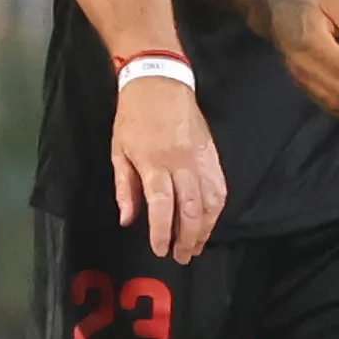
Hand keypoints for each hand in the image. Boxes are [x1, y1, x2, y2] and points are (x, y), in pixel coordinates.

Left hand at [112, 76, 227, 262]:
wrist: (159, 82)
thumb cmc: (133, 117)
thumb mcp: (118, 151)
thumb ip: (124, 188)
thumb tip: (128, 221)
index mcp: (153, 162)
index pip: (163, 206)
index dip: (163, 232)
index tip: (161, 250)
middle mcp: (181, 162)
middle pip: (191, 209)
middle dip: (188, 238)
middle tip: (182, 256)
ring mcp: (200, 157)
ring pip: (210, 201)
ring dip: (206, 227)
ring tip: (197, 244)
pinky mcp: (212, 153)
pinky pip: (220, 186)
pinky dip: (217, 208)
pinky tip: (210, 220)